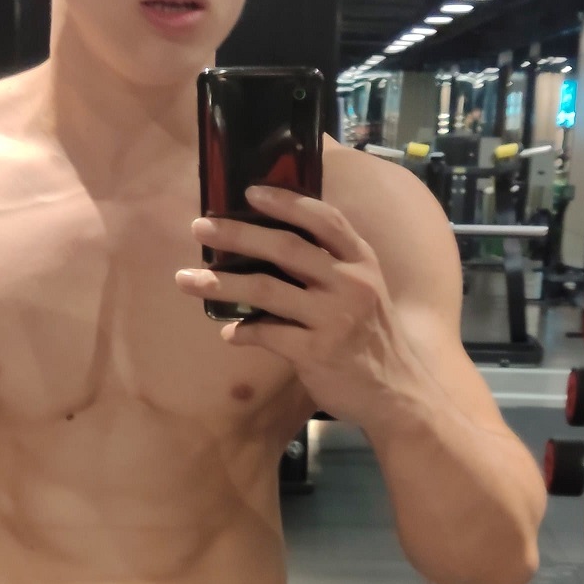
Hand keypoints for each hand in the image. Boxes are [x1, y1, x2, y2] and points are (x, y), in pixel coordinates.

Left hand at [177, 185, 418, 427]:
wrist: (397, 391)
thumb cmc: (371, 336)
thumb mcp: (365, 290)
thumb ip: (331, 266)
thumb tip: (270, 245)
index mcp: (361, 261)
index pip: (324, 219)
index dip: (286, 202)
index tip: (248, 192)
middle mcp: (349, 283)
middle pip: (286, 247)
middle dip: (237, 234)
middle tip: (200, 227)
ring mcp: (333, 318)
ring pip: (266, 289)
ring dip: (221, 283)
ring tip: (186, 279)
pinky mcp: (316, 352)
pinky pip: (267, 334)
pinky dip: (242, 332)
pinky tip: (229, 333)